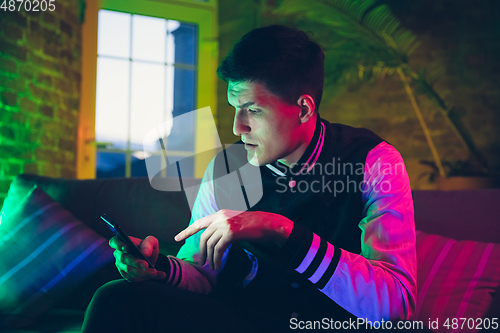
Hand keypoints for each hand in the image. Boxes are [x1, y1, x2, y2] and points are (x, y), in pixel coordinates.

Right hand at [109, 235, 166, 281]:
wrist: (150, 259)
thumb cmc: (148, 247)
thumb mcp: (152, 242)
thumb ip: (148, 244)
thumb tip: (144, 253)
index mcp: (123, 242)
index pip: (114, 242)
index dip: (118, 245)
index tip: (126, 248)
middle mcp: (119, 254)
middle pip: (123, 258)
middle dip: (135, 262)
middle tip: (146, 265)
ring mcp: (121, 265)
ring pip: (129, 270)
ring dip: (142, 272)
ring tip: (154, 272)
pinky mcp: (126, 275)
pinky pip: (133, 278)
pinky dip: (145, 277)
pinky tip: (156, 275)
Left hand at [174, 209, 292, 269]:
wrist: (267, 224)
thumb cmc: (253, 226)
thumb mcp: (235, 224)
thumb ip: (223, 231)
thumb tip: (215, 244)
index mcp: (219, 214)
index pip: (199, 223)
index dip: (187, 231)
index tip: (177, 238)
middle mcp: (220, 217)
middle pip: (203, 237)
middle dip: (201, 251)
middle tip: (201, 262)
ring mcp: (225, 224)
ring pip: (210, 245)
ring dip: (210, 258)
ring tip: (212, 266)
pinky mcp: (231, 233)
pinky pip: (219, 249)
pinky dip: (217, 259)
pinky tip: (218, 265)